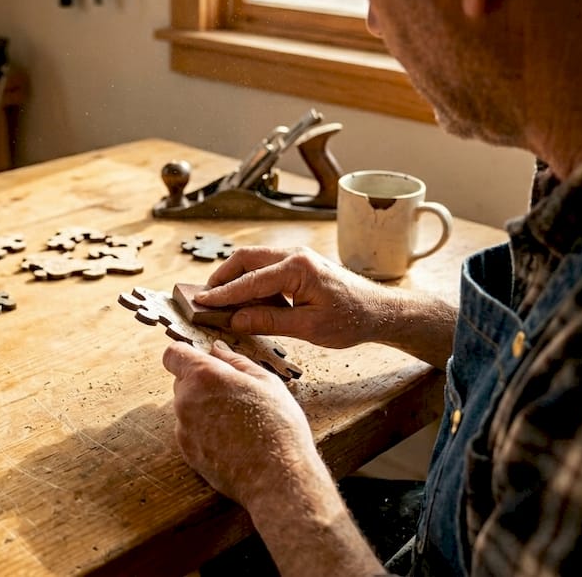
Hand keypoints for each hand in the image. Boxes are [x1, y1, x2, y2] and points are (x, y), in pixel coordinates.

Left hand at [162, 339, 322, 508]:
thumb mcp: (266, 382)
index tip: (201, 361)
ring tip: (239, 423)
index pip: (173, 354)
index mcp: (204, 377)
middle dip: (202, 384)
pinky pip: (191, 433)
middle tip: (235, 396)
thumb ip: (235, 361)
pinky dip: (206, 433)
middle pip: (182, 382)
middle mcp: (186, 401)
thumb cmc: (277, 426)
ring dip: (205, 410)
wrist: (277, 477)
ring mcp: (183, 429)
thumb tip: (216, 349)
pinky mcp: (187, 453)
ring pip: (187, 409)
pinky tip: (233, 441)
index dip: (186, 354)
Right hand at [196, 246, 403, 349]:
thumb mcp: (309, 327)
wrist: (380, 311)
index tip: (200, 302)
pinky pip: (267, 268)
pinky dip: (252, 282)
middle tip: (205, 298)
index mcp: (297, 267)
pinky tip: (248, 302)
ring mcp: (297, 257)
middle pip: (245, 259)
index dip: (223, 293)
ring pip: (254, 261)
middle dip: (223, 278)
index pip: (249, 280)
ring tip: (223, 302)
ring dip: (237, 279)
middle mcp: (295, 255)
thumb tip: (236, 320)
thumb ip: (269, 321)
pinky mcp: (300, 264)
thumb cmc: (352, 319)